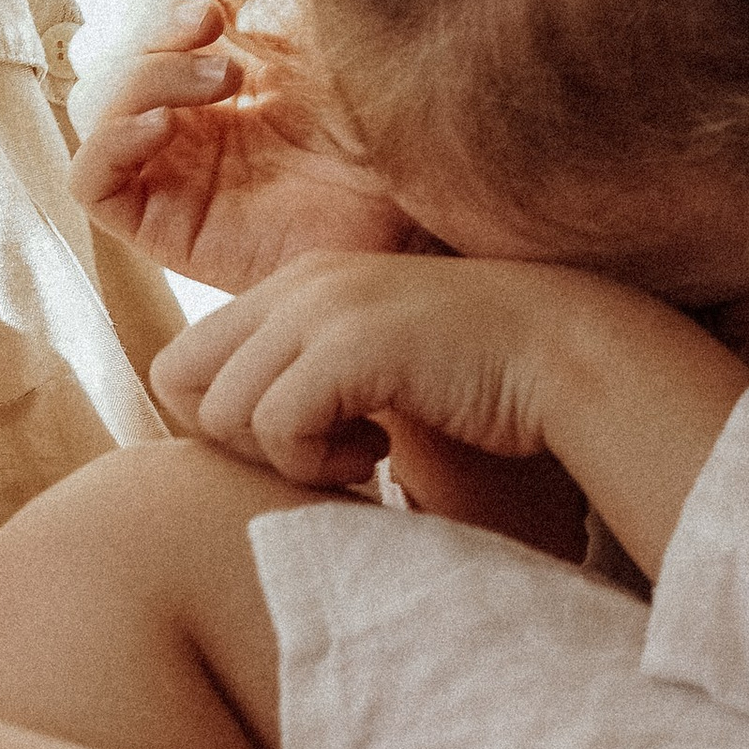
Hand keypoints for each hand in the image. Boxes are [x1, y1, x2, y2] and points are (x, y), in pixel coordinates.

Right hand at [70, 0, 409, 286]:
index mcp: (212, 57)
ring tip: (227, 80)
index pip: (130, 7)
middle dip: (143, 23)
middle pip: (101, 50)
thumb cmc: (380, 107)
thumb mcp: (309, 23)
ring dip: (143, 75)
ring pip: (93, 105)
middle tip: (209, 23)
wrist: (422, 187)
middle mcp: (183, 109)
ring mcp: (172, 166)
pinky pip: (91, 181)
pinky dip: (110, 140)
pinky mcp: (165, 223)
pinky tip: (164, 124)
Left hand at [155, 249, 613, 486]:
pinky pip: (277, 425)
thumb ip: (305, 379)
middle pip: (181, 382)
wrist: (567, 354)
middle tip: (314, 459)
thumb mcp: (372, 363)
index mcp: (297, 284)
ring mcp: (322, 308)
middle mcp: (298, 285)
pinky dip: (317, 464)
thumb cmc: (477, 377)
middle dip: (235, 444)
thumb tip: (235, 443)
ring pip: (224, 411)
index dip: (223, 424)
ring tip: (357, 457)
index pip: (186, 361)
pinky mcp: (351, 344)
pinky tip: (379, 455)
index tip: (297, 445)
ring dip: (283, 459)